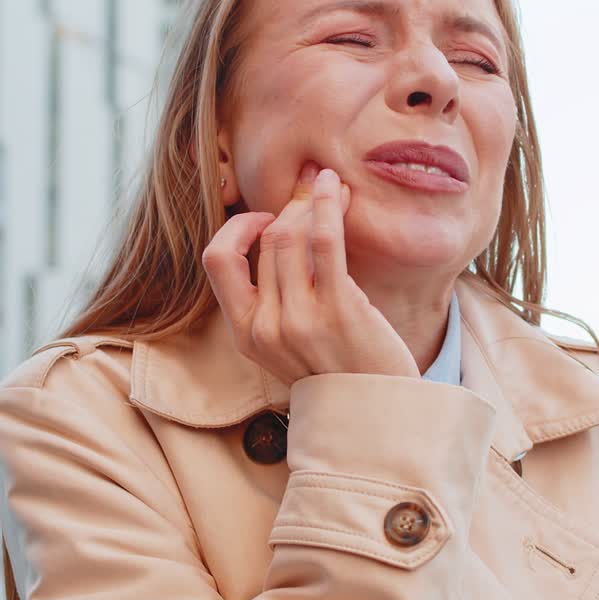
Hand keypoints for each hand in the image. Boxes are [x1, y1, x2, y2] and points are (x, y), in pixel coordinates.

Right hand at [202, 163, 420, 385]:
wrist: (380, 413)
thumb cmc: (341, 372)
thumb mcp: (290, 345)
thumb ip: (277, 300)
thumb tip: (282, 230)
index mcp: (246, 335)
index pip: (217, 262)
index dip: (238, 229)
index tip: (267, 221)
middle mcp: (265, 327)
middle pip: (264, 242)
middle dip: (288, 206)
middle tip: (311, 188)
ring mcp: (299, 319)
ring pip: (288, 235)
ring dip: (310, 201)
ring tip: (330, 186)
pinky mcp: (339, 309)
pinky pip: (325, 242)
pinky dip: (328, 207)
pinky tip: (337, 191)